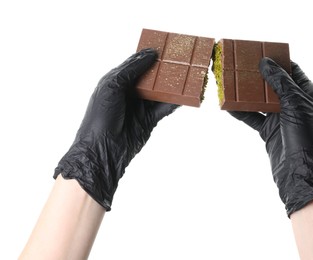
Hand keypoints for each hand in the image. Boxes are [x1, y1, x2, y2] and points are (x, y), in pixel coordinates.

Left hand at [54, 49, 178, 210]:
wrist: (103, 149)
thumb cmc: (101, 116)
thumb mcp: (112, 86)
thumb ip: (131, 69)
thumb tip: (150, 54)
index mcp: (117, 81)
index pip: (136, 64)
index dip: (149, 56)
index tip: (165, 47)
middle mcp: (130, 92)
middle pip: (151, 77)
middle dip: (164, 69)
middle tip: (180, 59)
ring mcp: (140, 106)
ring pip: (160, 91)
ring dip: (172, 85)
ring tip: (187, 74)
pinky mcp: (149, 120)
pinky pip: (165, 108)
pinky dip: (176, 102)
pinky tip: (186, 95)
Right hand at [229, 57, 312, 216]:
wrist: (299, 171)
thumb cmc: (304, 135)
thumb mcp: (294, 103)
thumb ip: (280, 82)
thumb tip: (266, 63)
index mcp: (307, 93)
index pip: (291, 70)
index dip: (277, 61)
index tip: (259, 52)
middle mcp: (293, 103)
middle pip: (273, 84)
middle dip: (258, 75)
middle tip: (241, 65)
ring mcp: (280, 117)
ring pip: (260, 100)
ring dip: (247, 93)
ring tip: (231, 82)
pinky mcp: (268, 130)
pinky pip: (252, 117)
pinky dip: (241, 112)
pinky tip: (228, 105)